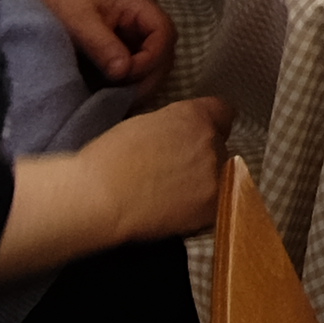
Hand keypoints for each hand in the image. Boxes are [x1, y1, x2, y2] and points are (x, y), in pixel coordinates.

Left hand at [8, 0, 175, 90]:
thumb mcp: (80, 21)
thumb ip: (103, 45)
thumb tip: (125, 73)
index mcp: (139, 5)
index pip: (163, 34)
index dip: (152, 58)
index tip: (127, 75)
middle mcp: (144, 22)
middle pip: (164, 54)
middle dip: (148, 77)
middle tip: (125, 98)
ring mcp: (135, 37)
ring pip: (153, 65)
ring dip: (140, 84)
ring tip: (119, 100)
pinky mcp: (124, 50)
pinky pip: (137, 69)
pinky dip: (130, 84)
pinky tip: (114, 96)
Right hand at [73, 97, 227, 249]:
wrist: (101, 197)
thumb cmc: (108, 159)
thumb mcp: (144, 123)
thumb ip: (173, 124)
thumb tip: (179, 135)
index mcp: (194, 116)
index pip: (223, 112)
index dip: (210, 124)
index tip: (197, 135)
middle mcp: (211, 142)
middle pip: (220, 146)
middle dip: (203, 155)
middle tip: (175, 170)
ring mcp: (215, 176)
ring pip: (221, 176)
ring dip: (205, 182)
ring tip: (173, 194)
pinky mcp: (212, 207)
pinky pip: (217, 203)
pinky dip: (202, 207)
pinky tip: (177, 210)